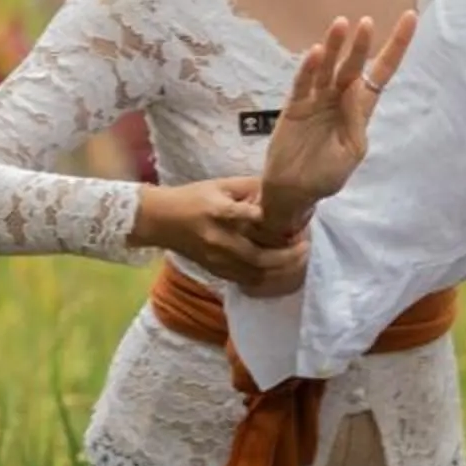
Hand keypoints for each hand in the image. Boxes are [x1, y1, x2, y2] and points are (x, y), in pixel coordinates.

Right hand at [132, 178, 310, 290]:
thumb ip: (251, 187)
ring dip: (281, 270)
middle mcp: (219, 240)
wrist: (160, 220)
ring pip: (256, 274)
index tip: (297, 220)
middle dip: (288, 256)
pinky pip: (246, 281)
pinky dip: (267, 278)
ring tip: (298, 259)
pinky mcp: (216, 271)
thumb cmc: (193, 197)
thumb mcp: (221, 184)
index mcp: (220, 212)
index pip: (253, 220)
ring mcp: (217, 260)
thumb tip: (282, 191)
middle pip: (260, 256)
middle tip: (306, 246)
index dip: (279, 223)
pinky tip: (279, 270)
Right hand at [255, 11, 417, 239]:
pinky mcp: (295, 106)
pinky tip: (315, 53)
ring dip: (333, 47)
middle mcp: (340, 98)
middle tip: (367, 23)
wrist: (295, 192)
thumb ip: (356, 121)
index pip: (381, 73)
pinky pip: (303, 84)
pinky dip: (308, 69)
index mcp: (360, 109)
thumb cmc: (327, 175)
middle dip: (361, 45)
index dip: (396, 47)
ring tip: (341, 25)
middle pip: (353, 66)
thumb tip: (356, 88)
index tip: (411, 18)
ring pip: (328, 68)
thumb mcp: (352, 152)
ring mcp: (316, 99)